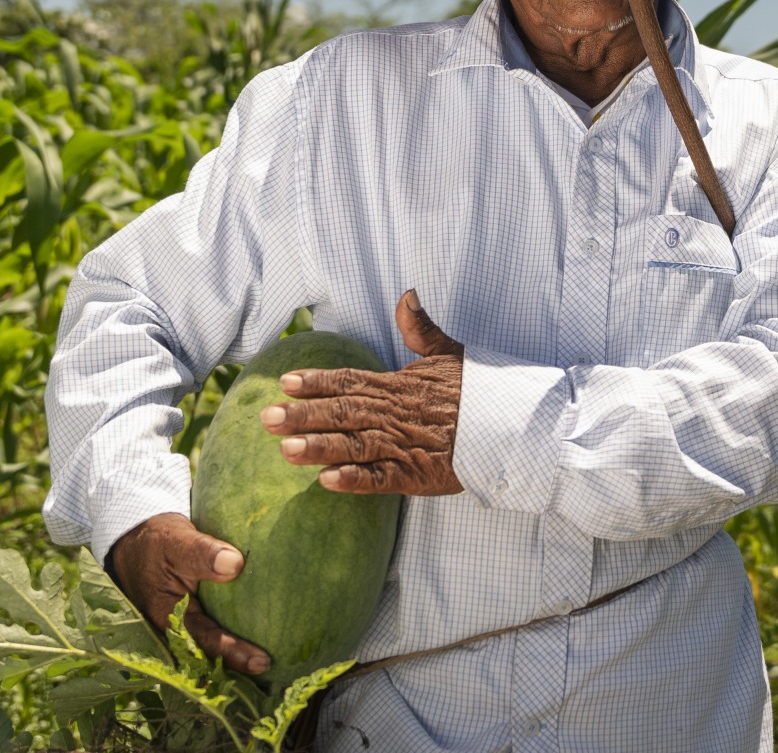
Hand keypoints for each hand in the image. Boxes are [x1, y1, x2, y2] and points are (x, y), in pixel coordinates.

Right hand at [107, 512, 269, 674]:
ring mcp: (187, 623)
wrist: (138, 541)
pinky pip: (218, 628)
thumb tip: (235, 565)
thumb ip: (201, 553)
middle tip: (276, 668)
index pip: (206, 641)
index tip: (262, 661)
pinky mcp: (197, 614)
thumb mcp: (176, 542)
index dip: (234, 653)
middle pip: (214, 652)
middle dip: (243, 663)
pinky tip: (264, 633)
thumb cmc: (157, 542)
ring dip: (241, 654)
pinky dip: (237, 632)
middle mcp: (178, 628)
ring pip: (216, 643)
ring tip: (276, 662)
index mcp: (169, 618)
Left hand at [263, 289, 465, 494]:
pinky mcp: (417, 474)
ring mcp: (405, 445)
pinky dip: (355, 480)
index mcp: (399, 385)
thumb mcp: (450, 353)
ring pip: (356, 445)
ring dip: (321, 447)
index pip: (350, 380)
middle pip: (344, 412)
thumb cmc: (477, 391)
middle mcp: (396, 414)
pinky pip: (381, 478)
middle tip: (267, 418)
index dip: (317, 381)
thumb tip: (406, 295)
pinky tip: (327, 481)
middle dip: (304, 415)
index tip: (284, 382)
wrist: (511, 426)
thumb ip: (421, 328)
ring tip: (286, 450)